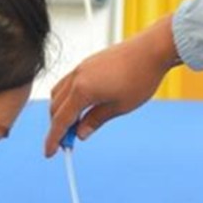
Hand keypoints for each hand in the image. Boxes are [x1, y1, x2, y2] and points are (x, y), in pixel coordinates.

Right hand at [45, 14, 180, 155]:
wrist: (153, 49)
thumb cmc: (140, 78)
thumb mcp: (119, 107)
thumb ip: (95, 120)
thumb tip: (80, 134)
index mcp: (82, 91)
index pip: (61, 121)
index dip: (53, 139)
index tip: (49, 153)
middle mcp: (76, 77)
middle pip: (55, 108)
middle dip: (57, 127)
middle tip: (67, 143)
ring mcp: (81, 68)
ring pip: (58, 94)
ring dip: (60, 112)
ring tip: (74, 125)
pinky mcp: (87, 64)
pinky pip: (67, 83)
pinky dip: (67, 98)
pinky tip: (81, 107)